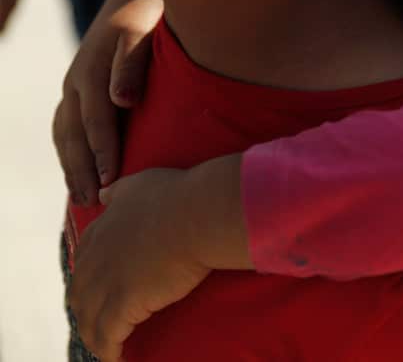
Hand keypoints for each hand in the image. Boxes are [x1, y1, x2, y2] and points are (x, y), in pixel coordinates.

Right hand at [53, 0, 162, 205]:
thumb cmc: (152, 11)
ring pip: (64, 132)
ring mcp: (73, 83)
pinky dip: (71, 151)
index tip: (112, 181)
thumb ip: (133, 62)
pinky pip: (67, 126)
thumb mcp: (147, 28)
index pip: (97, 119)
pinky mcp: (77, 87)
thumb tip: (122, 100)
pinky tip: (82, 172)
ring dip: (72, 166)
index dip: (103, 150)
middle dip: (82, 169)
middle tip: (94, 202)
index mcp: (93, 68)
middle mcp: (77, 78)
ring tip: (83, 198)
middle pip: (73, 132)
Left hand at [67, 168, 211, 361]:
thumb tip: (103, 194)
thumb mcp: (139, 184)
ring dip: (95, 336)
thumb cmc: (177, 195)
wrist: (197, 215)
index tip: (99, 287)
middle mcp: (94, 260)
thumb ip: (118, 192)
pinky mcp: (123, 306)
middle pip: (79, 295)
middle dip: (87, 310)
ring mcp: (105, 284)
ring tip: (107, 346)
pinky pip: (108, 337)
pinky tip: (117, 358)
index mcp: (99, 232)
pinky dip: (109, 351)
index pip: (83, 261)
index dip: (89, 278)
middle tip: (101, 321)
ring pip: (89, 320)